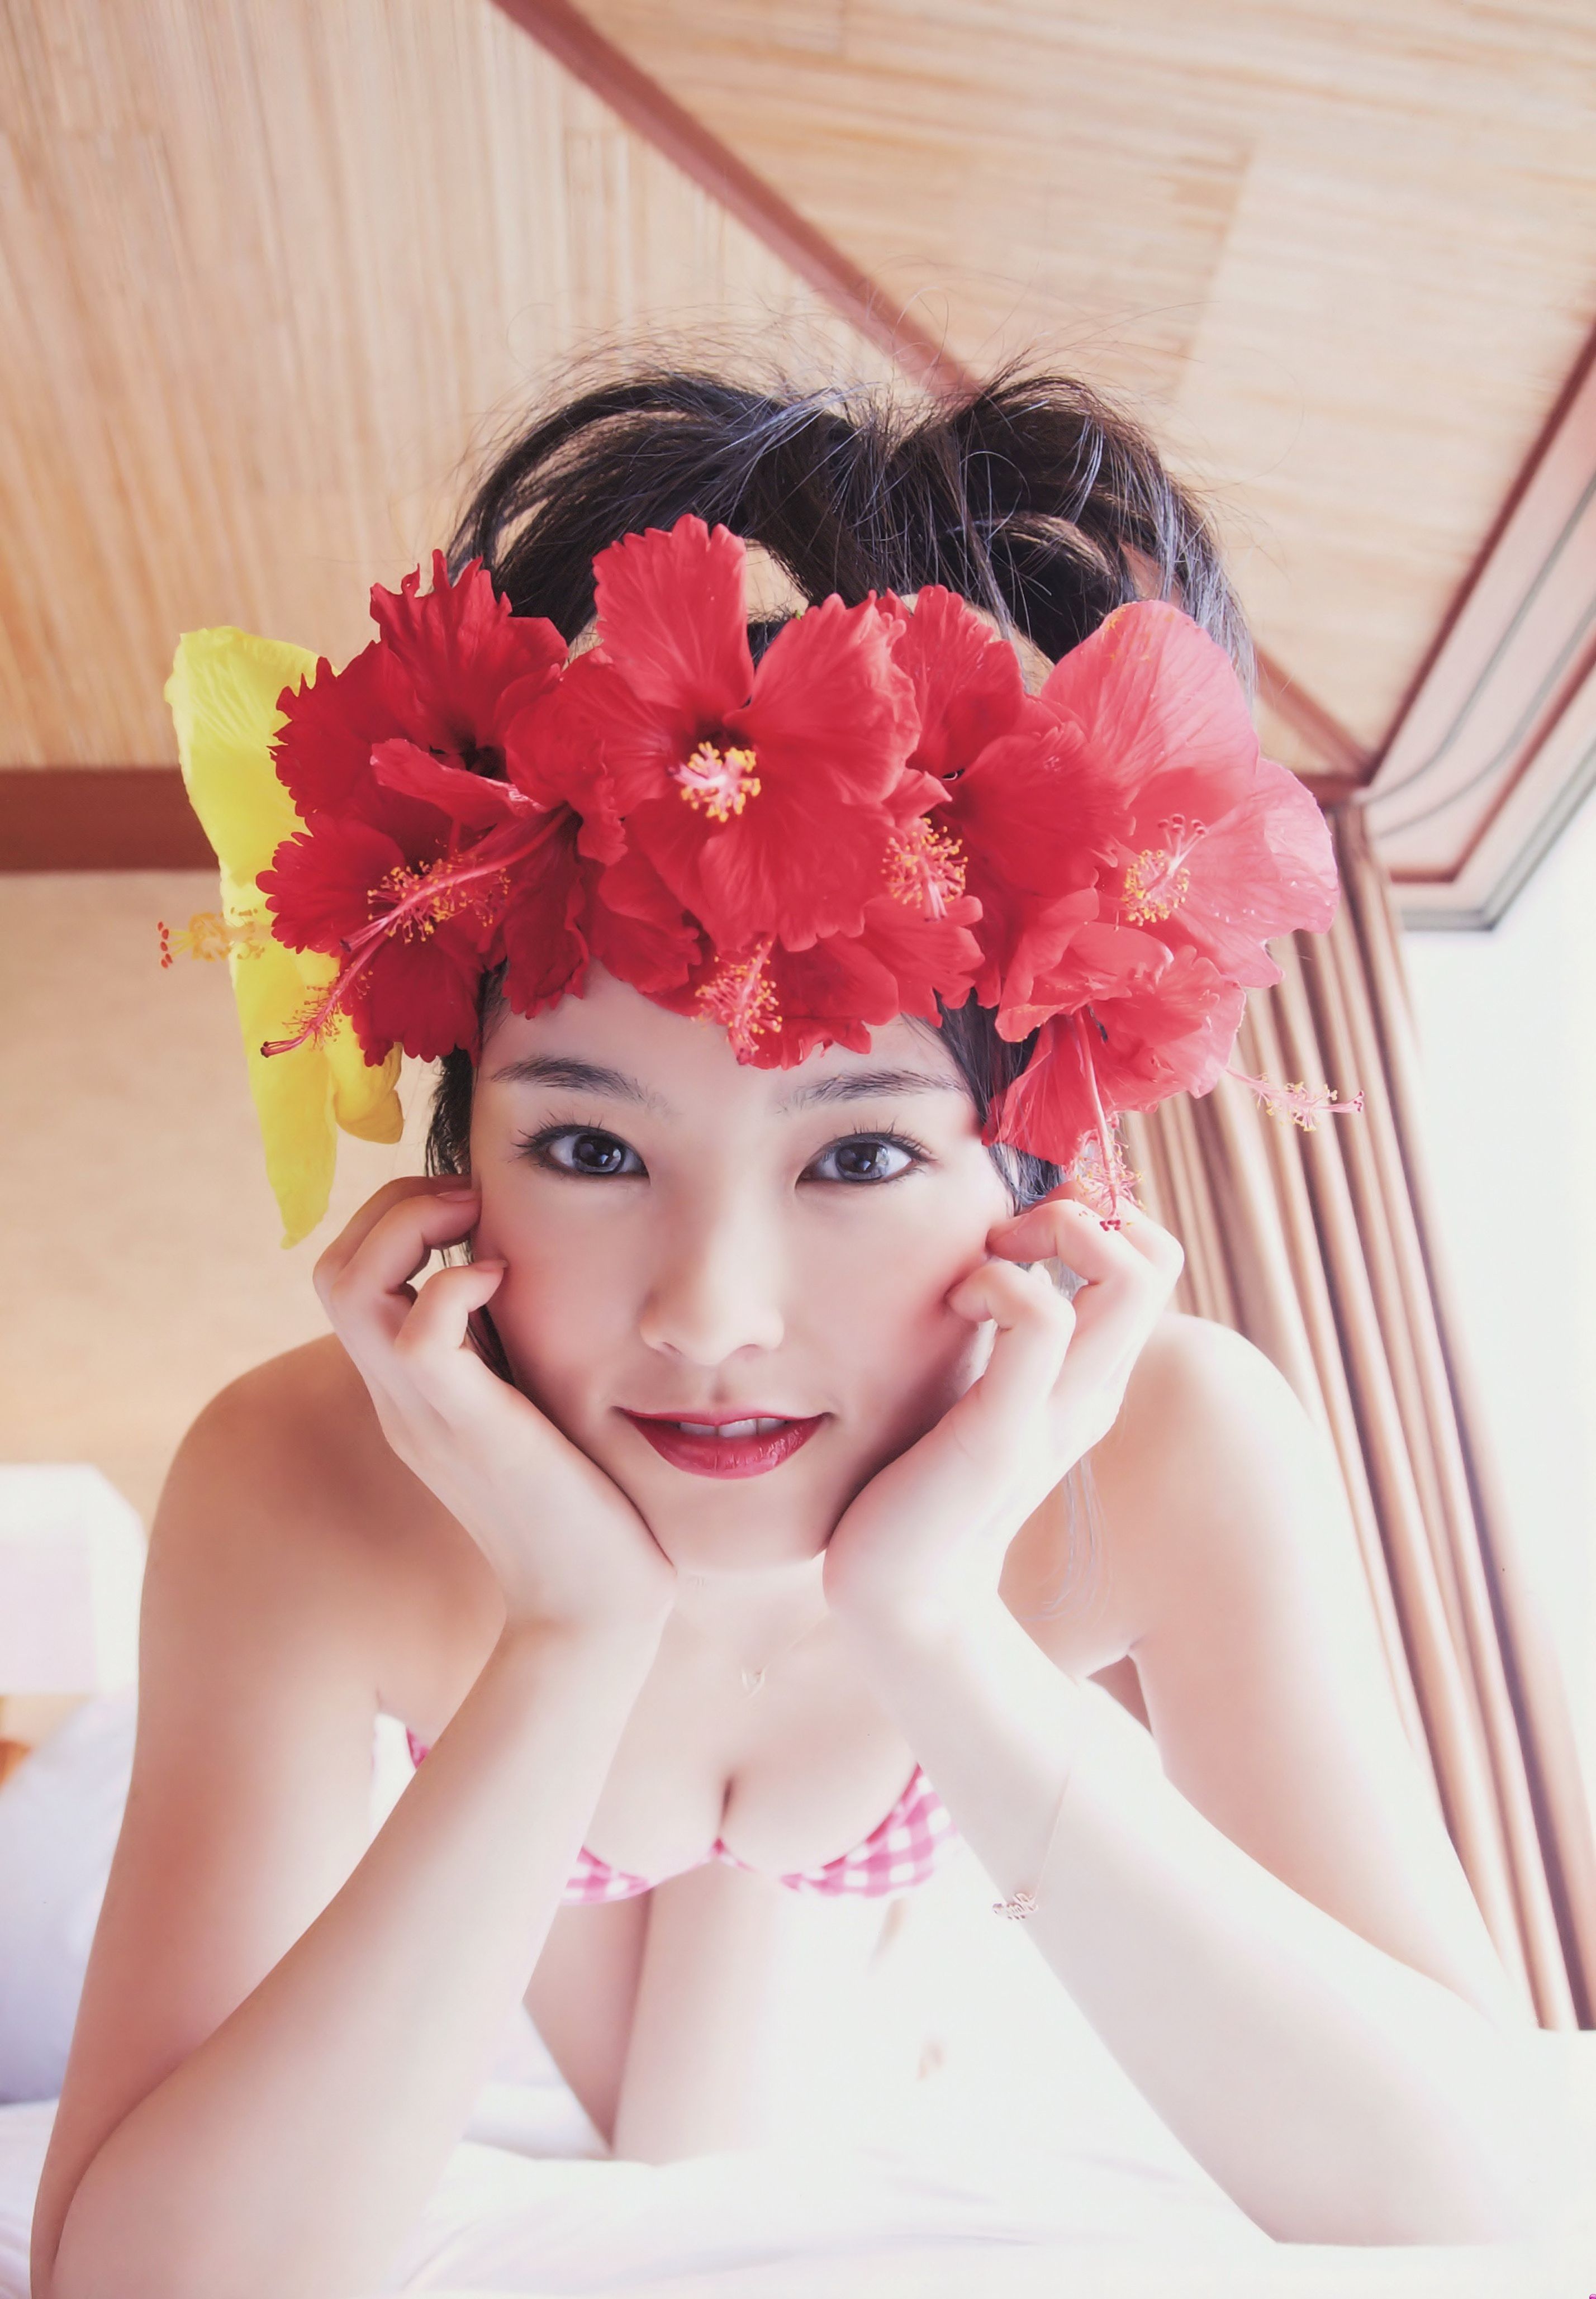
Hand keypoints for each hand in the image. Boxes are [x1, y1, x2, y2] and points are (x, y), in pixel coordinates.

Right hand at [314, 1177, 675, 1640]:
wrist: (593, 1608)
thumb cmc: (586, 1506)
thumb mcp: (535, 1406)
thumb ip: (515, 1354)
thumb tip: (532, 1276)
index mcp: (412, 1391)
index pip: (353, 1277)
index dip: (400, 1218)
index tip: (476, 1207)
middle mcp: (401, 1398)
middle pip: (332, 1268)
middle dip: (393, 1204)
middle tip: (470, 1199)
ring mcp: (424, 1414)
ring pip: (349, 1284)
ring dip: (409, 1223)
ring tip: (477, 1223)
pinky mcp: (469, 1429)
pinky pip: (419, 1333)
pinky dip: (454, 1282)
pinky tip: (505, 1280)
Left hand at [821, 1186, 1182, 1644]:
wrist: (902, 1595)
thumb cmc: (922, 1481)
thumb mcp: (978, 1392)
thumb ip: (999, 1342)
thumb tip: (988, 1263)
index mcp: (1091, 1379)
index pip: (1148, 1263)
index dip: (1095, 1219)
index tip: (1018, 1233)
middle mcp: (1094, 1391)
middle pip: (1153, 1261)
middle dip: (1082, 1212)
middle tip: (1006, 1239)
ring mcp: (1060, 1412)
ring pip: (1126, 1278)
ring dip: (1052, 1236)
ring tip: (985, 1268)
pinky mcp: (1008, 1431)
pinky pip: (1043, 1319)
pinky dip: (1001, 1283)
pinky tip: (958, 1304)